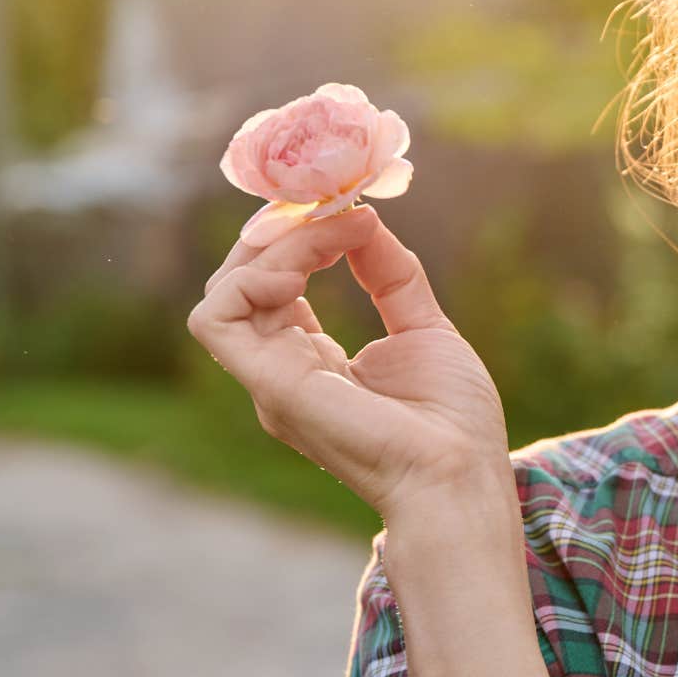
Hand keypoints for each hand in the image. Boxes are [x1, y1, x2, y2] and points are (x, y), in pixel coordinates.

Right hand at [186, 203, 511, 520]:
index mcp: (310, 360)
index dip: (299, 236)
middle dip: (285, 231)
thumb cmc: (452, 420)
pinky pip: (217, 317)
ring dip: (278, 246)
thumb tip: (364, 218)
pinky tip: (303, 271)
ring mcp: (269, 380)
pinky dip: (250, 279)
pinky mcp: (268, 385)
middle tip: (333, 204)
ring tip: (331, 234)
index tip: (349, 207)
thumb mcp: (423, 327)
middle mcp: (280, 370)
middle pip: (245, 278)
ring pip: (229, 287)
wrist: (460, 472)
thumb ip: (390, 275)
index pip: (273, 283)